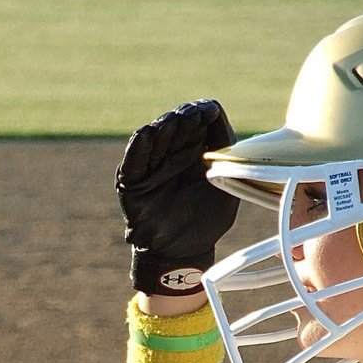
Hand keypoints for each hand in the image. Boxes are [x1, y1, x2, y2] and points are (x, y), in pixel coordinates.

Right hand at [116, 99, 238, 295]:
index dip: (202, 113)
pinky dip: (138, 146)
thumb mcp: (227, 184)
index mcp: (195, 151)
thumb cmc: (209, 219)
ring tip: (173, 120)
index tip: (210, 110)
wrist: (185, 252)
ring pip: (154, 138)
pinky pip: (133, 161)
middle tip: (193, 114)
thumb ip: (228, 157)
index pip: (197, 123)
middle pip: (175, 125)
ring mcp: (151, 167)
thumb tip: (229, 129)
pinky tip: (146, 133)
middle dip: (184, 117)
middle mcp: (172, 154)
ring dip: (163, 126)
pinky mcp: (133, 182)